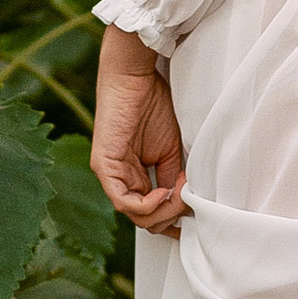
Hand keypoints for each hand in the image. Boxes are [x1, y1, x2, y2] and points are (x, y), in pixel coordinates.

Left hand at [91, 21, 187, 234]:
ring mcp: (110, 175)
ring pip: (135, 215)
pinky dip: (147, 204)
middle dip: (171, 218)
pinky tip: (164, 192)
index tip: (194, 219)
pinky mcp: (103, 167)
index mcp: (134, 176)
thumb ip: (173, 178)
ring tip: (180, 195)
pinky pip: (123, 201)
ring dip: (163, 211)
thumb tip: (186, 203)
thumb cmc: (153, 106)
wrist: (135, 78)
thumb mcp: (171, 150)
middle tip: (190, 204)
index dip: (172, 220)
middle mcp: (119, 180)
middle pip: (144, 220)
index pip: (150, 213)